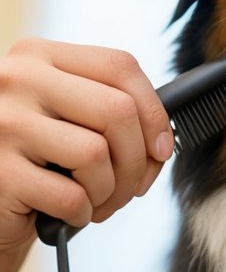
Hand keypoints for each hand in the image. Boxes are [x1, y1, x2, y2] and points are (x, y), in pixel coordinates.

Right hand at [0, 39, 172, 271]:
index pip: (119, 65)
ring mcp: (4, 123)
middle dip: (138, 161)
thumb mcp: (64, 118)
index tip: (161, 148)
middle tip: (132, 187)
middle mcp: (17, 80)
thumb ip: (105, 109)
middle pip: (116, 110)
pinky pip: (71, 196)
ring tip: (96, 201)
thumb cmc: (36, 162)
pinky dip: (82, 214)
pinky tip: (68, 215)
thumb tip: (162, 139)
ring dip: (110, 192)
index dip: (154, 111)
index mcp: (38, 56)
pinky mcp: (0, 173)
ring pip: (96, 154)